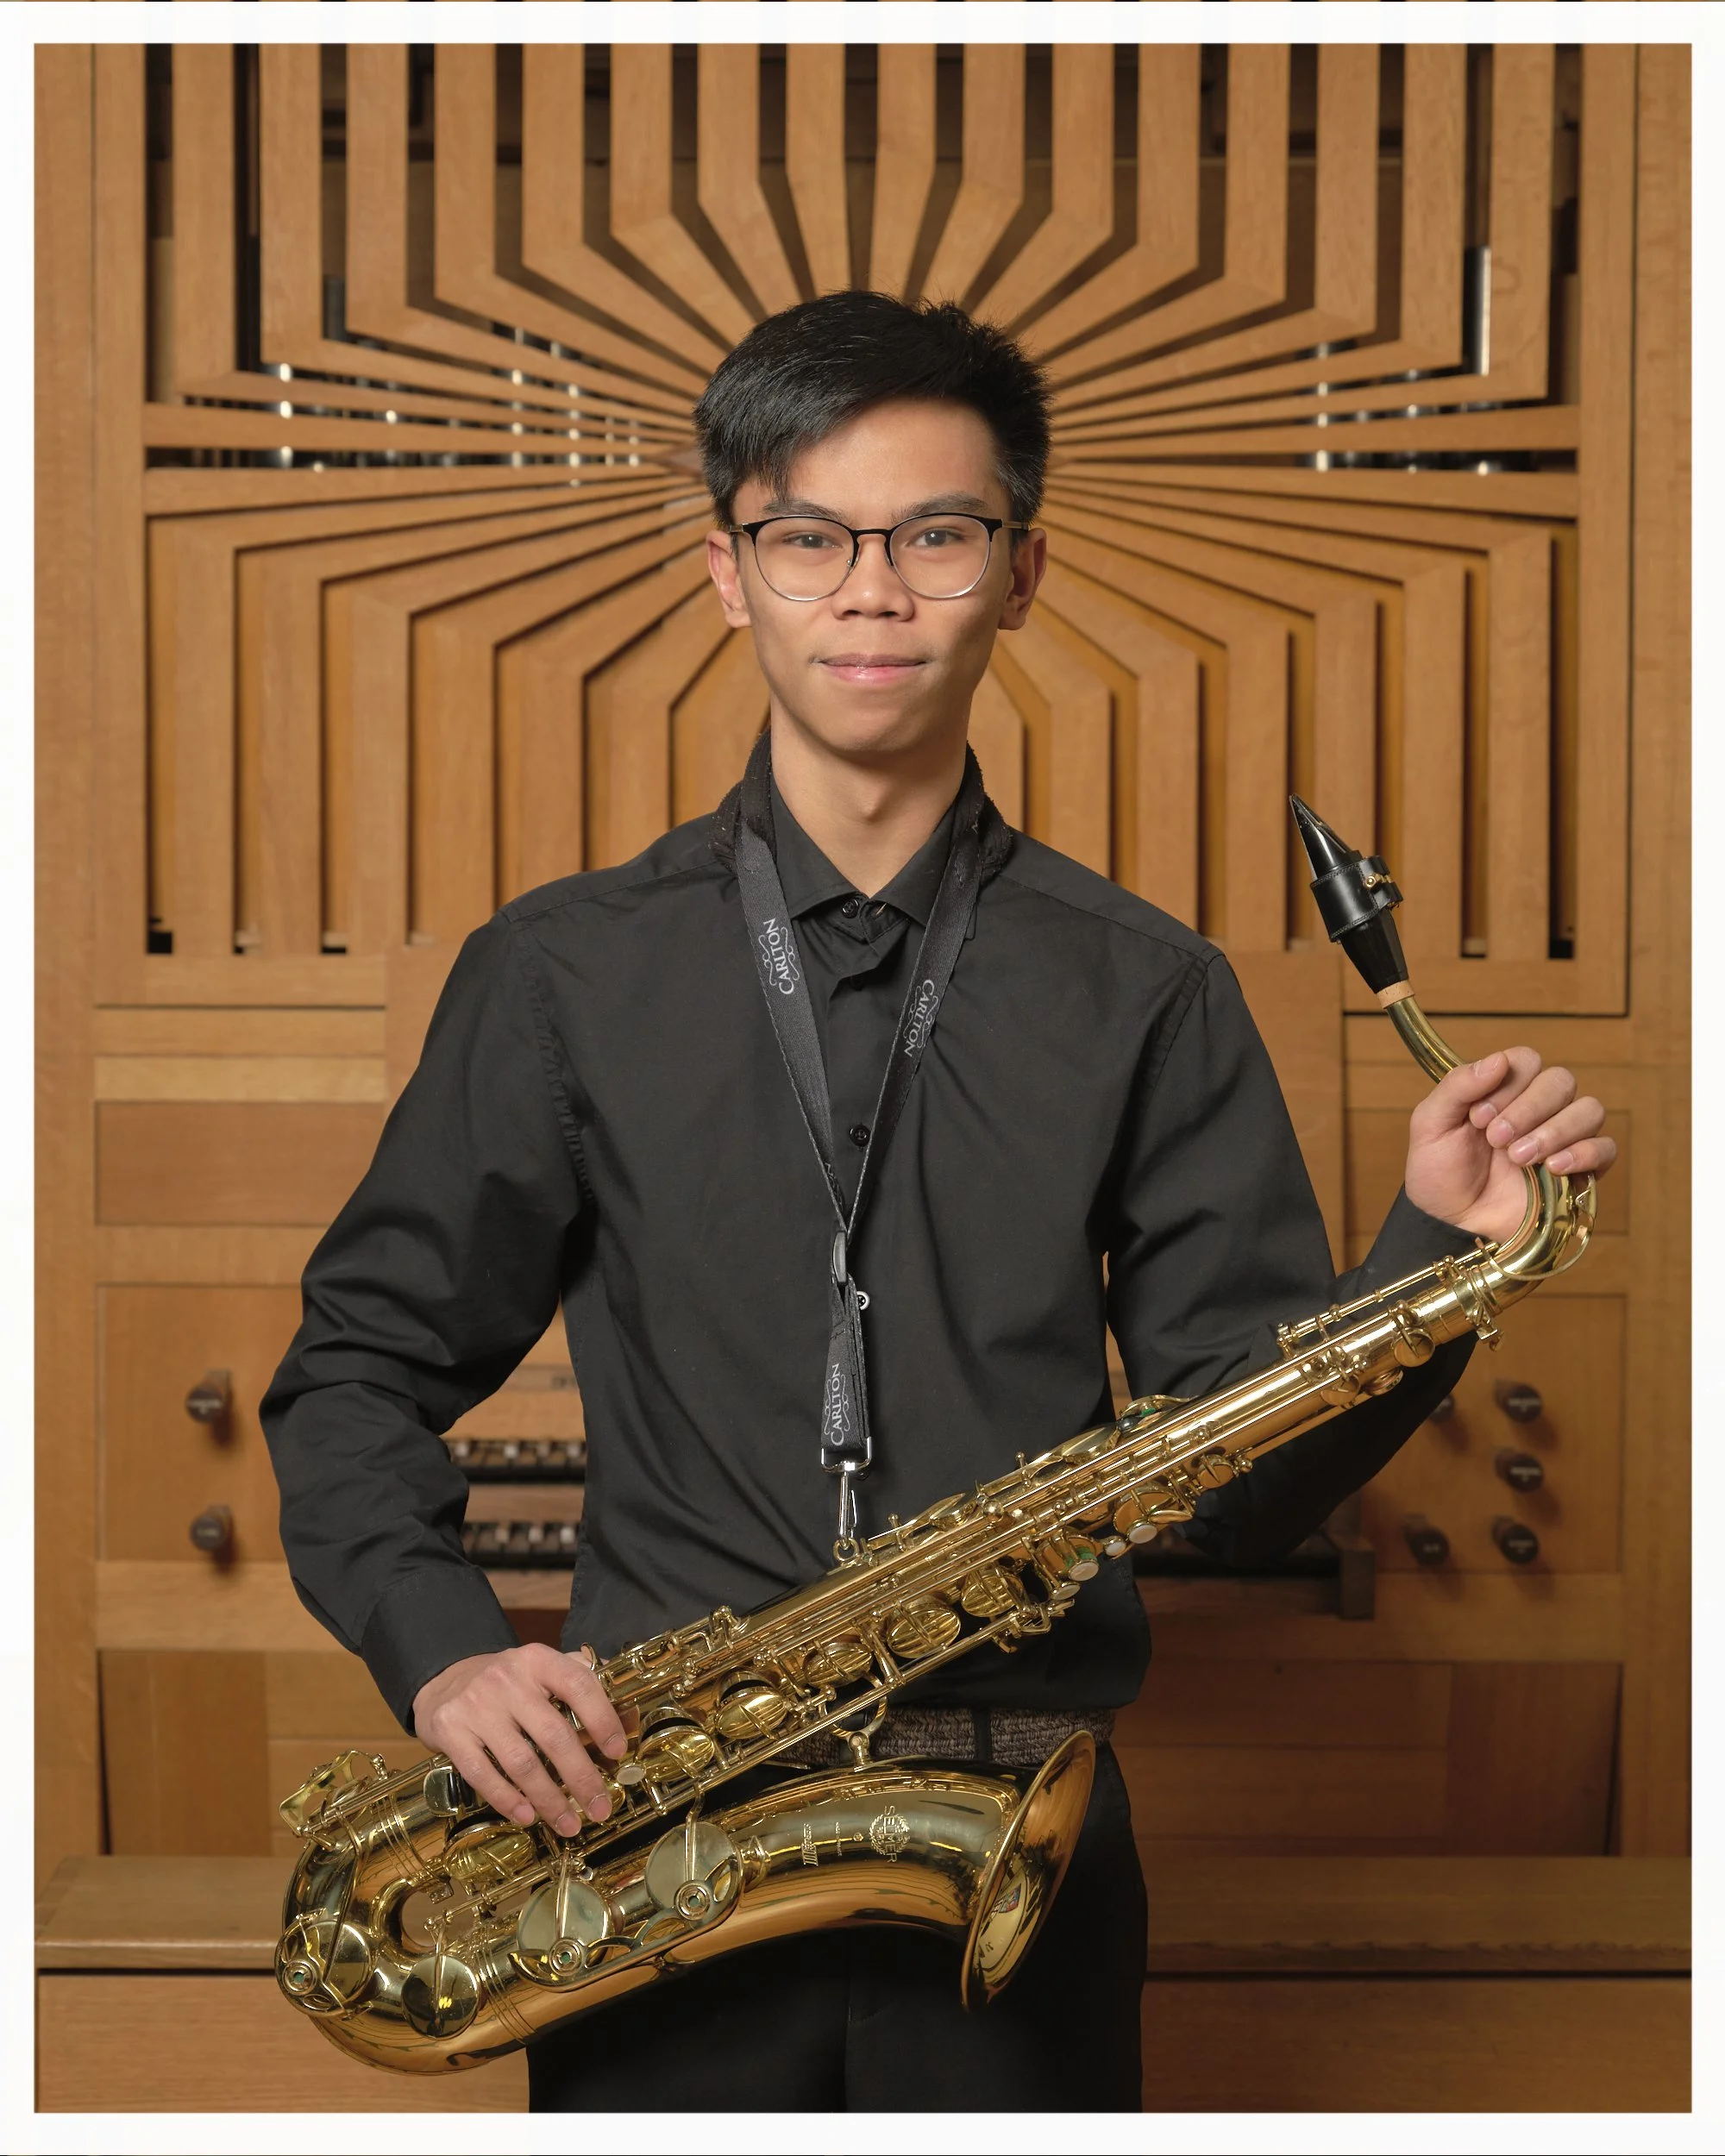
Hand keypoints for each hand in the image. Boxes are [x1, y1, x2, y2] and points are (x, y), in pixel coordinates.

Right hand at [411, 1642, 630, 1838]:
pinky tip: (528, 1816)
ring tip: (569, 1824)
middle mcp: (507, 1679)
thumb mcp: (539, 1668)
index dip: (603, 1719)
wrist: (443, 1683)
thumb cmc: (506, 1683)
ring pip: (521, 1762)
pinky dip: (508, 1800)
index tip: (618, 1752)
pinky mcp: (450, 1731)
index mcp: (537, 1659)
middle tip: (600, 1808)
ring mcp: (476, 1706)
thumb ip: (577, 1681)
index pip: (578, 1685)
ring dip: (549, 1800)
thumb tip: (626, 1714)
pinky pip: (482, 1775)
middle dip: (582, 1778)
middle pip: (554, 1735)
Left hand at [1403, 1046, 1616, 1245]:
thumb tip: (1498, 1059)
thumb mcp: (1431, 1125)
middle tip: (1497, 1139)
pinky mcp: (1580, 1170)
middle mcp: (1538, 1109)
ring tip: (1519, 1158)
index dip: (1508, 1083)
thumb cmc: (1439, 1174)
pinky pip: (1606, 1148)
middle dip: (1528, 1109)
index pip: (1527, 1060)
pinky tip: (1553, 1167)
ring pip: (1588, 1110)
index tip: (1479, 1117)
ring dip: (1554, 1130)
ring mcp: (1563, 1138)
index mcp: (1504, 1091)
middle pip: (1561, 1081)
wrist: (1450, 1224)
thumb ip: (1458, 1086)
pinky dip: (1584, 1153)